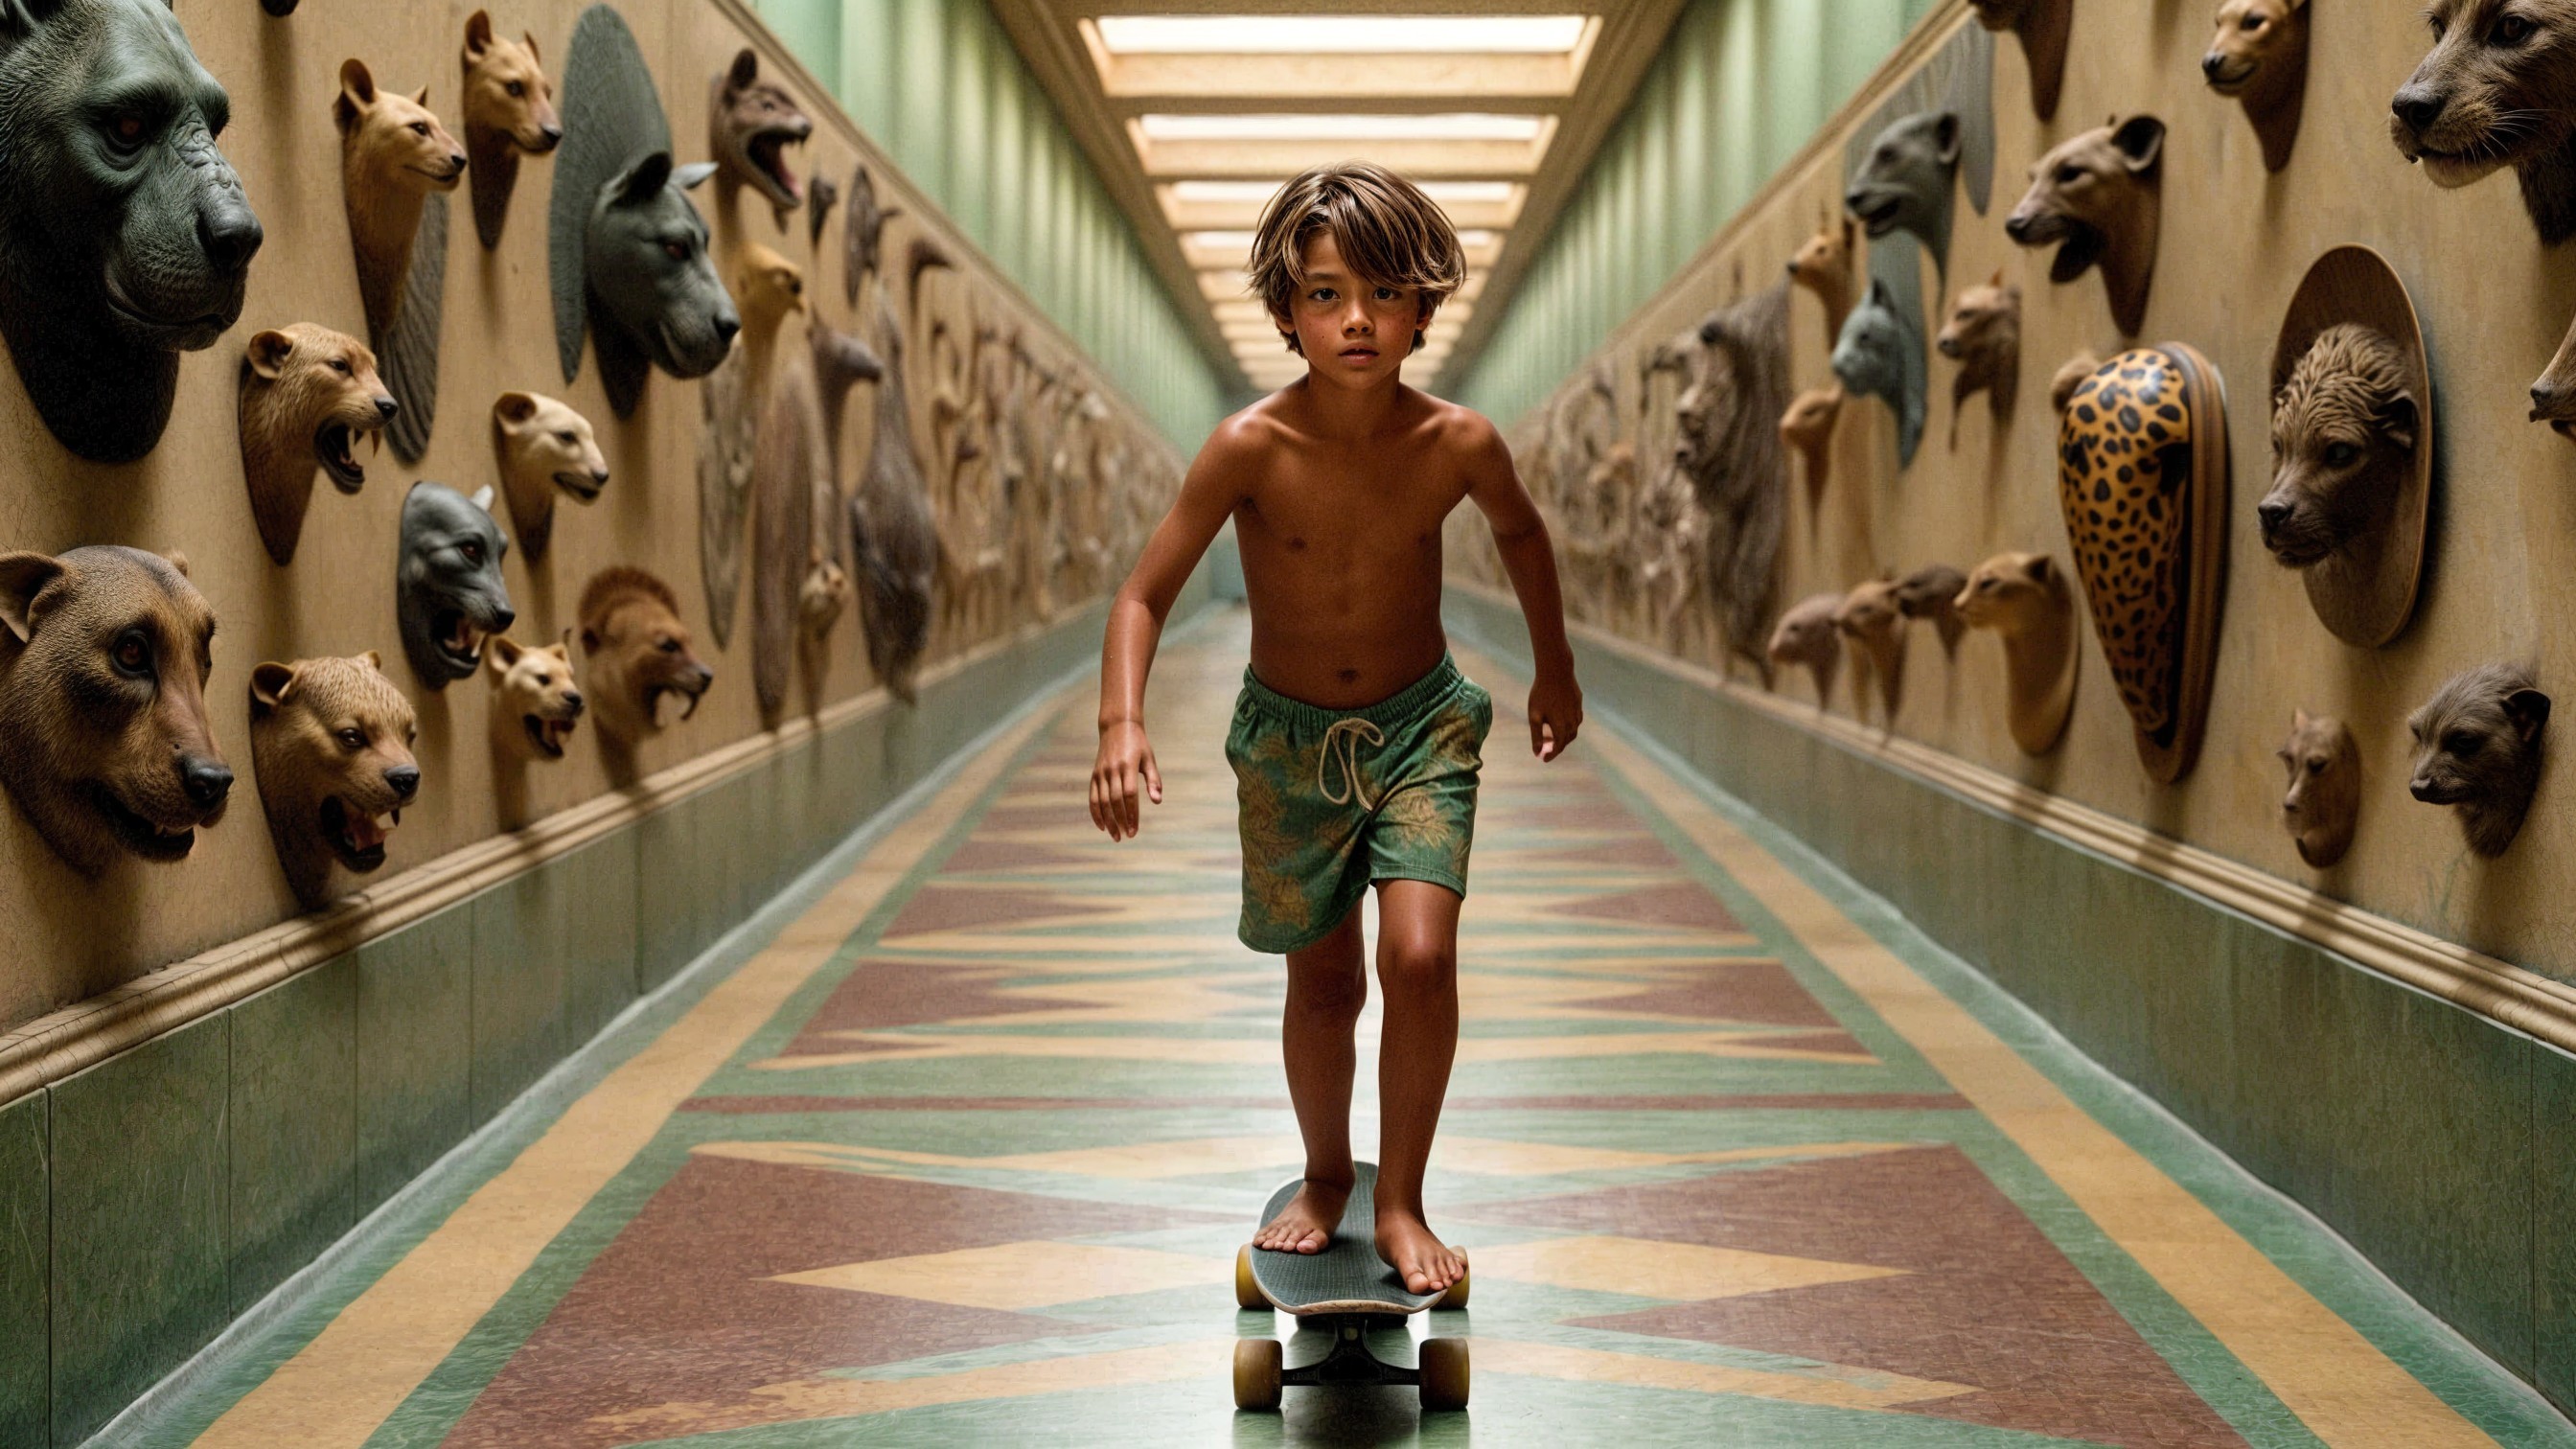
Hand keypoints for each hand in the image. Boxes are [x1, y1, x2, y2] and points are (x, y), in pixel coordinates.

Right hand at [1089, 720, 1162, 839]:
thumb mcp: (1149, 759)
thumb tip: (1157, 801)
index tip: (1135, 829)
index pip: (1129, 795)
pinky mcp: (1094, 775)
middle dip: (1120, 821)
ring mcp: (1101, 772)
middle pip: (1114, 801)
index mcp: (1128, 766)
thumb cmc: (1138, 744)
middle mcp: (1112, 770)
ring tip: (1115, 835)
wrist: (1117, 727)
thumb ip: (1153, 780)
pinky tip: (1101, 826)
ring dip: (1107, 820)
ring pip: (1101, 801)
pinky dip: (1095, 812)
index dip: (1132, 814)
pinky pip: (1092, 797)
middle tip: (1127, 836)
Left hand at [1528, 673, 1582, 761]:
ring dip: (1563, 737)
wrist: (1556, 671)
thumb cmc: (1541, 694)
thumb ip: (1536, 736)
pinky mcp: (1578, 703)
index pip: (1559, 747)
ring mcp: (1577, 711)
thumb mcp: (1534, 716)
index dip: (1551, 755)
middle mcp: (1573, 722)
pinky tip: (1559, 721)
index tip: (1543, 759)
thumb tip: (1537, 753)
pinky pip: (1575, 719)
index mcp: (1562, 727)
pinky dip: (1568, 726)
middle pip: (1566, 740)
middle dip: (1557, 747)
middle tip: (1545, 749)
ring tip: (1550, 736)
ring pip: (1573, 730)